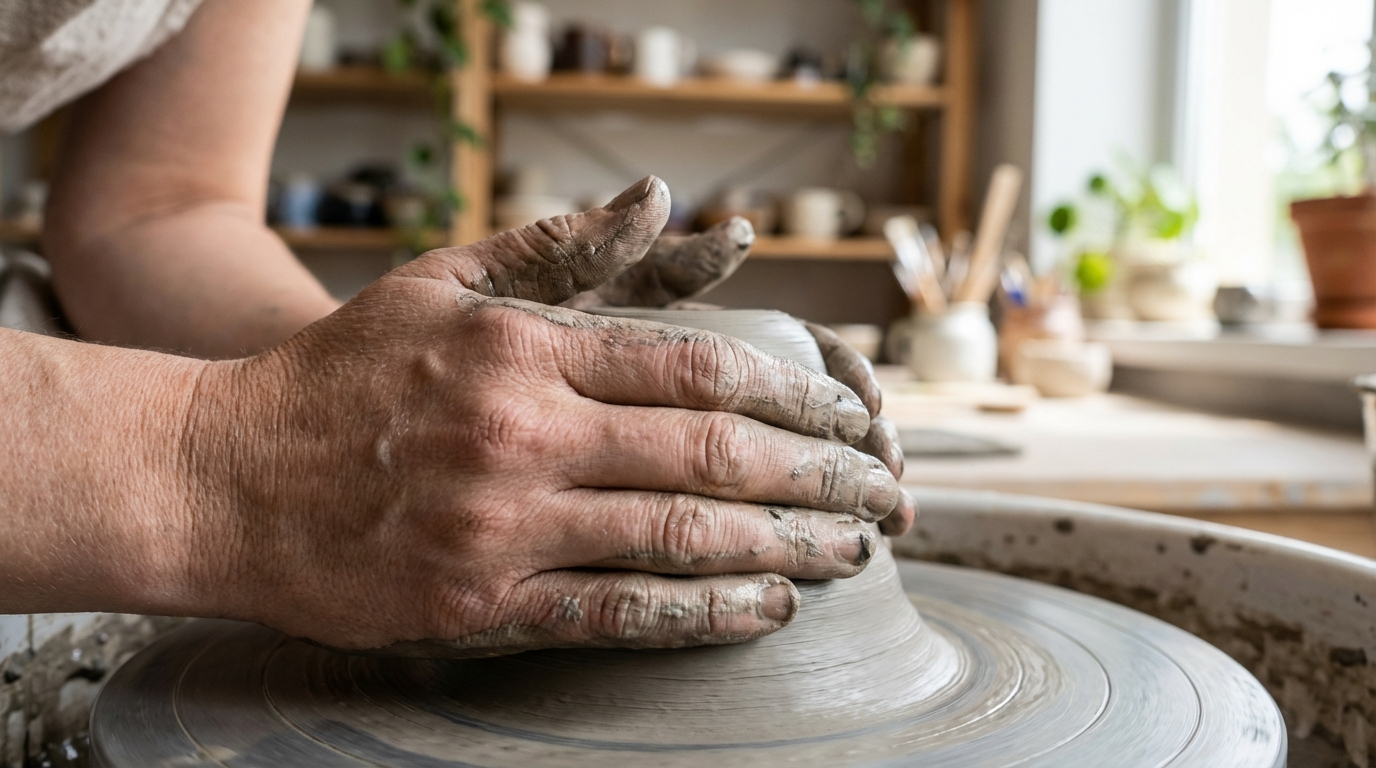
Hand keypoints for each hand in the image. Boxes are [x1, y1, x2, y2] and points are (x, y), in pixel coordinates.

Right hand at [182, 178, 899, 656]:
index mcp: (523, 348)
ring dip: (785, 549)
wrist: (223, 477)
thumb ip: (560, 248)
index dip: (795, 396)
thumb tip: (663, 201)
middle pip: (711, 454)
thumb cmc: (345, 373)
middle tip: (887, 495)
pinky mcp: (479, 604)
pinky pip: (616, 615)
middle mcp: (523, 435)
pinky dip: (702, 616)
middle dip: (820, 477)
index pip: (697, 369)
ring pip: (678, 537)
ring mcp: (503, 527)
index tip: (854, 416)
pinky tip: (765, 611)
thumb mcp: (444, 281)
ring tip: (853, 554)